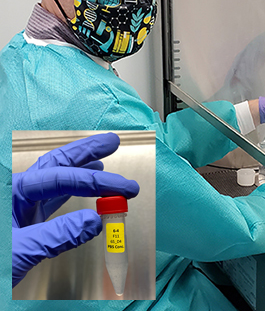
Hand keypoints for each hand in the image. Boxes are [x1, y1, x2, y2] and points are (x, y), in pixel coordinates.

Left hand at [12, 133, 139, 286]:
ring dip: (82, 167)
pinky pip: (54, 197)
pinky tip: (86, 188)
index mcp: (11, 193)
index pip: (61, 178)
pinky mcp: (26, 220)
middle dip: (86, 151)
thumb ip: (56, 236)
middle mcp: (16, 194)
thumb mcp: (18, 253)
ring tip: (104, 159)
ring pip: (56, 177)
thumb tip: (93, 222)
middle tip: (112, 142)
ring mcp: (21, 206)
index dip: (95, 183)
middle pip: (56, 162)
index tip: (121, 188)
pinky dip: (74, 190)